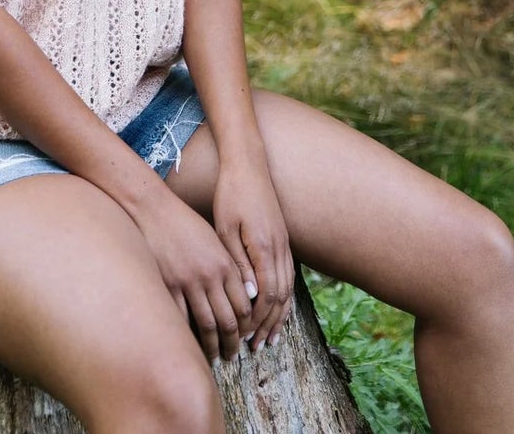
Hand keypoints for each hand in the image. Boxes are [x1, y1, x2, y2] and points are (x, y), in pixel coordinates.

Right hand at [133, 187, 254, 361]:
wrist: (153, 209)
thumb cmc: (185, 223)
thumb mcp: (214, 240)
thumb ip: (230, 266)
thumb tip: (245, 295)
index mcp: (225, 264)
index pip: (244, 306)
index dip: (247, 327)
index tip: (245, 338)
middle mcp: (210, 275)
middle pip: (228, 321)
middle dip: (233, 343)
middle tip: (233, 356)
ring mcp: (188, 281)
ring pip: (206, 325)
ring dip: (213, 346)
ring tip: (215, 357)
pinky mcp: (167, 284)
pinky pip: (181, 318)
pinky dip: (187, 335)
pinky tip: (189, 343)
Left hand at [210, 156, 293, 351]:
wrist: (248, 165)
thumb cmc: (230, 194)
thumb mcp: (226, 228)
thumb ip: (238, 263)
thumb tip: (249, 297)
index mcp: (264, 247)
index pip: (265, 296)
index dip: (256, 321)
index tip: (244, 338)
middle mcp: (279, 249)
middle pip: (279, 298)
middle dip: (268, 326)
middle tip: (257, 348)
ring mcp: (284, 244)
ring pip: (287, 290)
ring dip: (278, 317)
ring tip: (269, 338)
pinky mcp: (283, 239)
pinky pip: (288, 277)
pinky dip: (283, 298)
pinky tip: (276, 309)